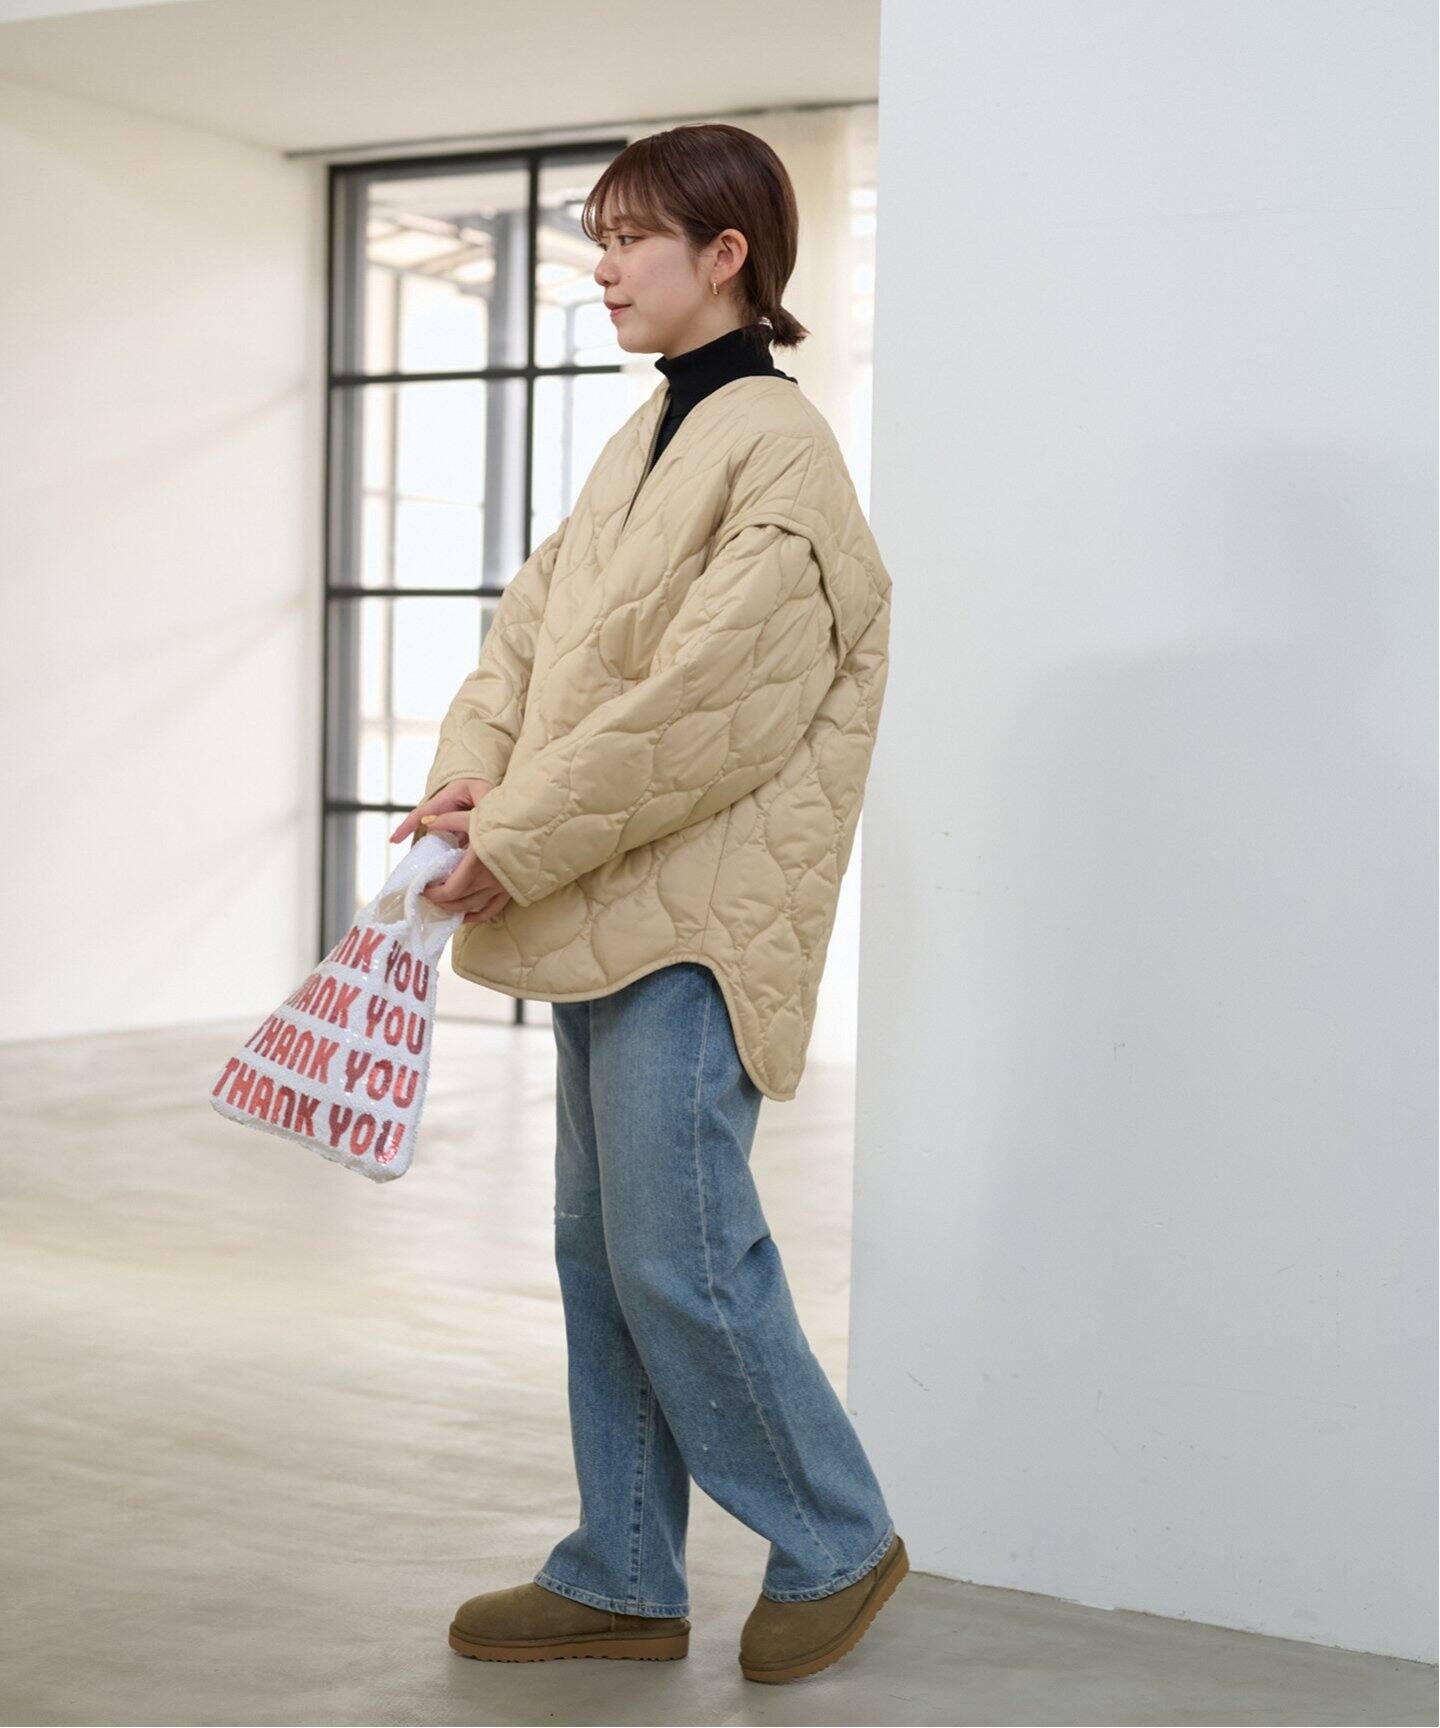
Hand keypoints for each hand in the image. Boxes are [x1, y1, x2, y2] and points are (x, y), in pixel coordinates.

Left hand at [391, 779, 511, 923]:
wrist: (540, 829)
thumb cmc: (507, 821)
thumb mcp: (476, 817)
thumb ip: (449, 819)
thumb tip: (426, 821)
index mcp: (476, 865)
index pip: (449, 890)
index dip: (433, 893)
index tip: (424, 887)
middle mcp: (487, 880)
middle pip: (457, 901)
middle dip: (440, 900)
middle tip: (429, 894)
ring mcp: (500, 888)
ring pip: (472, 907)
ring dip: (454, 908)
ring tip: (443, 903)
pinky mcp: (510, 890)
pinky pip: (490, 911)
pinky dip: (475, 916)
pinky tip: (464, 916)